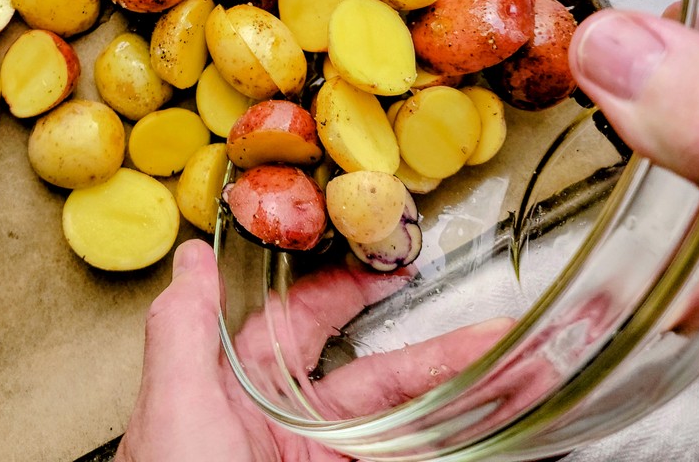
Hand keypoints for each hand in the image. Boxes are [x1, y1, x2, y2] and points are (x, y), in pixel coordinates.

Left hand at [115, 240, 509, 461]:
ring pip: (408, 426)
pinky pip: (415, 456)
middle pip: (377, 376)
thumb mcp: (175, 405)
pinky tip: (498, 425)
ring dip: (467, 399)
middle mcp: (288, 428)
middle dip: (436, 350)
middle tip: (491, 327)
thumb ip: (185, 328)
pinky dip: (460, 441)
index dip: (347, 288)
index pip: (302, 322)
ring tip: (522, 375)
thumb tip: (192, 256)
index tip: (390, 260)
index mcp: (240, 391)